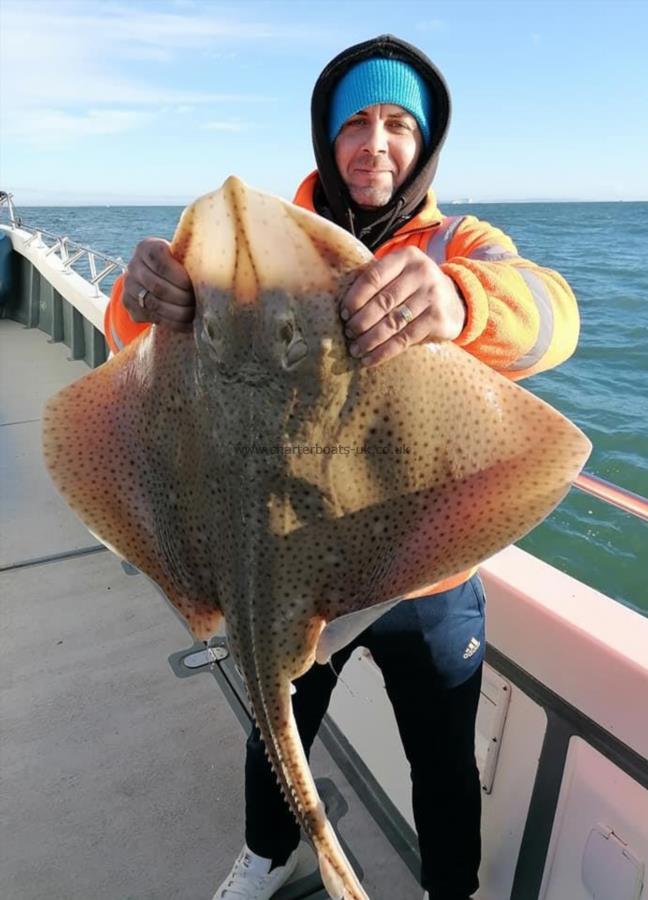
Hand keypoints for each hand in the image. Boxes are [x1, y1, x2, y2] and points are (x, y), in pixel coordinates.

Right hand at [123, 238, 194, 331]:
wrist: (160, 278)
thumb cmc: (180, 265)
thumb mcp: (183, 254)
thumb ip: (192, 256)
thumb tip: (216, 265)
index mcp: (146, 247)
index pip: (160, 261)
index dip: (179, 276)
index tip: (194, 285)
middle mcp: (133, 266)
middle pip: (158, 286)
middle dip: (182, 298)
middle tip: (199, 303)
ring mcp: (129, 288)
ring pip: (155, 304)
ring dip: (179, 312)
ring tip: (195, 314)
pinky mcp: (131, 307)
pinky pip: (153, 317)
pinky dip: (173, 323)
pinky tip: (188, 323)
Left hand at [340, 246, 466, 366]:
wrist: (457, 301)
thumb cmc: (416, 288)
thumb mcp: (402, 273)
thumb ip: (378, 280)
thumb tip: (342, 304)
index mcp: (407, 257)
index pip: (373, 277)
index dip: (355, 297)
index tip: (344, 314)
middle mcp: (422, 273)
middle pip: (382, 301)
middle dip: (361, 321)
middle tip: (348, 334)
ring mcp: (432, 296)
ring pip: (392, 322)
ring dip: (369, 340)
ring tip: (355, 349)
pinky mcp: (438, 319)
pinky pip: (405, 339)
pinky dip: (384, 351)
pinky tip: (370, 359)